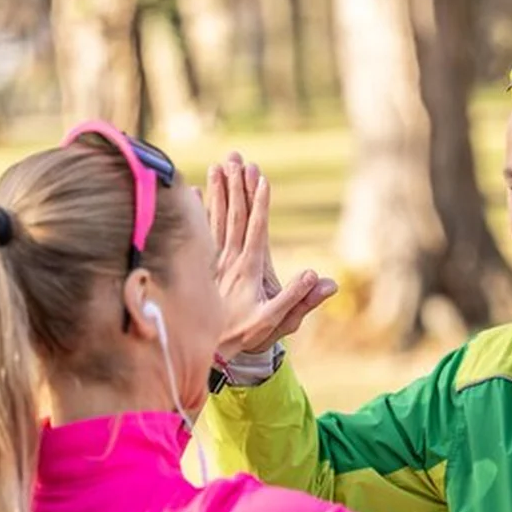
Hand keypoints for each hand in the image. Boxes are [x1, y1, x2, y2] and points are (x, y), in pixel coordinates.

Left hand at [207, 153, 337, 357]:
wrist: (210, 352)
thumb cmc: (247, 336)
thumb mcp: (278, 322)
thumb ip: (298, 299)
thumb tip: (319, 278)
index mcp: (249, 270)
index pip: (256, 230)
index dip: (259, 204)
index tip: (261, 178)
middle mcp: (229, 261)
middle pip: (234, 216)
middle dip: (237, 186)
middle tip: (237, 159)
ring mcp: (214, 262)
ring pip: (215, 219)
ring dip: (218, 191)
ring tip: (219, 166)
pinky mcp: (202, 266)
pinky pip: (200, 232)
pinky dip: (197, 210)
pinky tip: (192, 192)